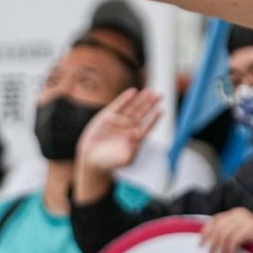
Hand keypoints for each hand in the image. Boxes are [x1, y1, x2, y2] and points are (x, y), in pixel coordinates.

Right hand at [74, 88, 161, 203]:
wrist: (91, 160)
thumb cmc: (110, 162)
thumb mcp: (124, 159)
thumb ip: (132, 150)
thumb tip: (136, 137)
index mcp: (135, 137)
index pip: (147, 125)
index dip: (154, 118)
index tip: (161, 110)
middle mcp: (128, 127)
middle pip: (142, 113)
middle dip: (150, 104)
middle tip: (160, 95)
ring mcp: (118, 120)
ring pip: (132, 107)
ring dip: (141, 99)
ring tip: (149, 91)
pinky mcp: (107, 116)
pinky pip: (118, 105)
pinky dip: (125, 98)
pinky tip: (133, 91)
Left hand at [199, 208, 252, 252]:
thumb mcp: (241, 230)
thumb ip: (229, 231)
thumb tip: (210, 241)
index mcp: (235, 213)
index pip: (215, 220)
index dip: (206, 231)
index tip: (200, 243)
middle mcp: (239, 213)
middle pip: (218, 228)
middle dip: (211, 244)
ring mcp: (246, 220)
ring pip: (224, 235)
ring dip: (219, 250)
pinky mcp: (251, 228)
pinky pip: (233, 241)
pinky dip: (228, 252)